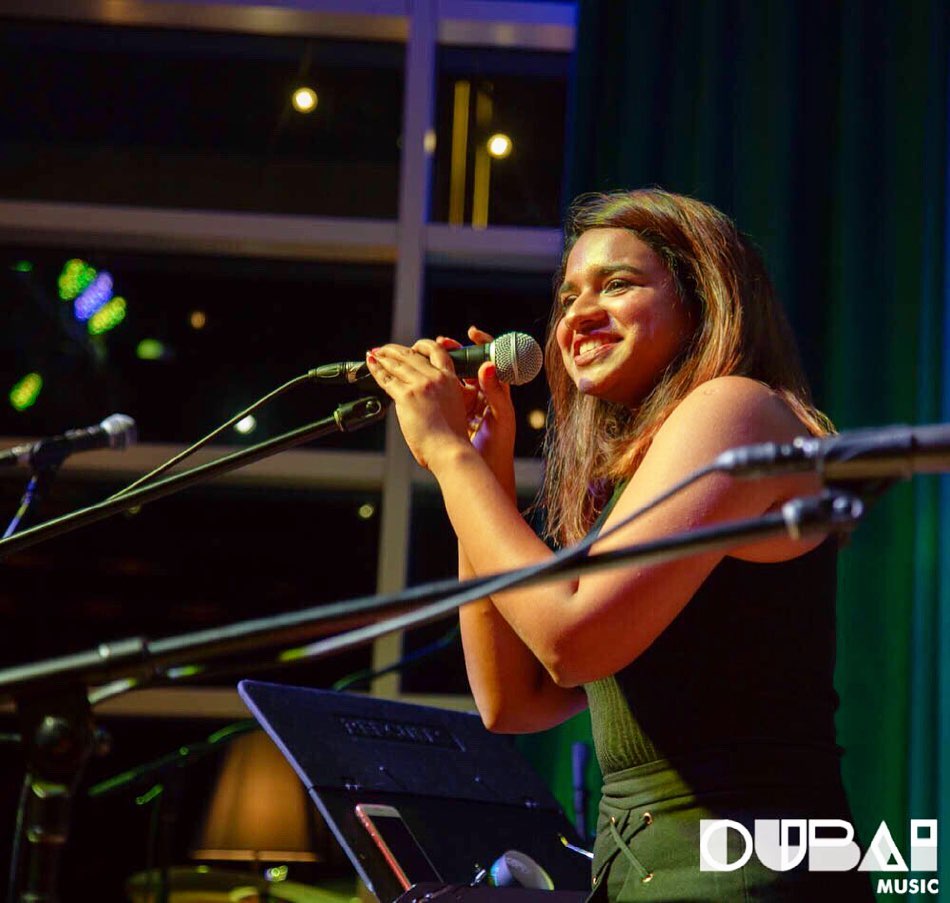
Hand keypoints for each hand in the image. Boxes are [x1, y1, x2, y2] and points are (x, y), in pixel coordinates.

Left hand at [364, 339, 469, 469]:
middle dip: (395, 350)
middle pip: (412, 355)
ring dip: (384, 356)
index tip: (412, 347)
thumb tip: (424, 392)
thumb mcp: (455, 405)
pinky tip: (371, 365)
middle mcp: (436, 378)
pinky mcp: (406, 397)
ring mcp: (421, 386)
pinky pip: (387, 379)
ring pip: (397, 364)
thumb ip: (442, 393)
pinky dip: (377, 369)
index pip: (436, 351)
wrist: (449, 450)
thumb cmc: (452, 436)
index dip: (421, 345)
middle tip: (385, 350)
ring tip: (375, 354)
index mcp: (451, 379)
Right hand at [438, 326, 515, 491]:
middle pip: (469, 364)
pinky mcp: (457, 413)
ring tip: (425, 355)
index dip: (482, 343)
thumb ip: (496, 393)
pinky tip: (422, 378)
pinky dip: (435, 383)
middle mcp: (484, 394)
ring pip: (454, 376)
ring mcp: (469, 403)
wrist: (487, 472)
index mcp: (497, 392)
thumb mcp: (500, 418)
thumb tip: (488, 366)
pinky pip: (445, 392)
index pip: (491, 359)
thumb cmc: (499, 447)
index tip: (470, 333)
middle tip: (441, 342)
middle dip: (454, 350)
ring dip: (440, 364)